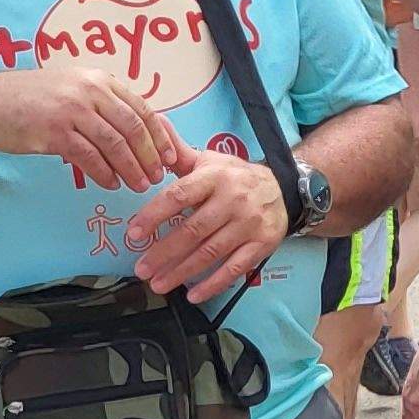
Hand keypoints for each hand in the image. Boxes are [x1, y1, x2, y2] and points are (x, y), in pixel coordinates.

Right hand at [0, 64, 180, 189]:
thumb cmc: (33, 100)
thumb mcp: (72, 88)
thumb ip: (103, 102)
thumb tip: (137, 129)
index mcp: (99, 80)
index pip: (142, 108)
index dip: (160, 136)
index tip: (171, 157)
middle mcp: (89, 91)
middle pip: (133, 127)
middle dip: (150, 156)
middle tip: (158, 177)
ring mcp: (71, 110)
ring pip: (114, 144)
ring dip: (131, 168)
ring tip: (139, 185)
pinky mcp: (53, 131)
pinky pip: (88, 157)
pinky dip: (103, 173)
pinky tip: (110, 184)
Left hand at [124, 140, 288, 303]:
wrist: (285, 189)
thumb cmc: (236, 177)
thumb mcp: (210, 160)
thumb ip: (177, 152)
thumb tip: (153, 124)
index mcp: (215, 177)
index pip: (179, 195)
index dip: (154, 215)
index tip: (133, 233)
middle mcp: (233, 200)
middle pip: (194, 230)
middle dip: (164, 252)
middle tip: (140, 269)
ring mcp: (249, 224)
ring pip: (212, 252)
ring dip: (182, 272)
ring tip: (158, 284)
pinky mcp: (262, 244)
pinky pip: (236, 268)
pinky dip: (214, 284)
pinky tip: (193, 295)